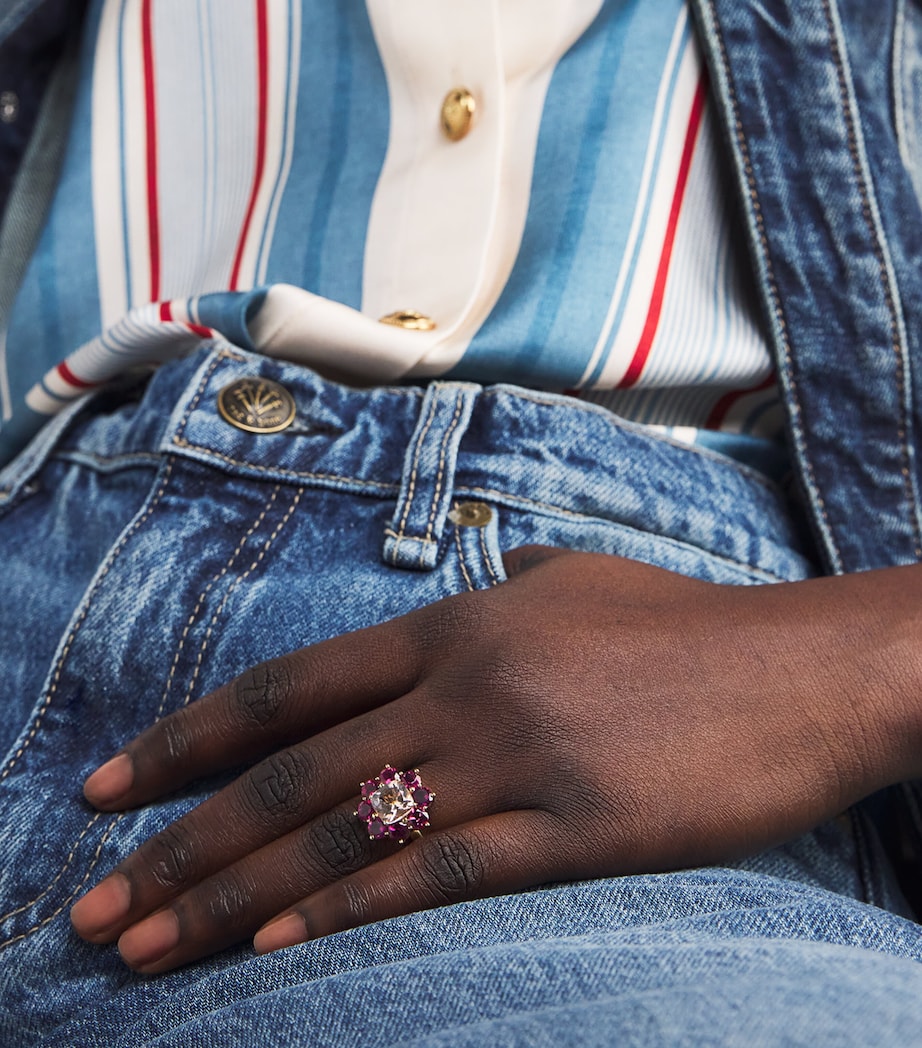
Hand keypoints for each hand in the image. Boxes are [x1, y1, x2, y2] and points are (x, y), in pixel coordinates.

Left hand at [70, 549, 921, 972]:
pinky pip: (433, 875)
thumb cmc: (691, 628)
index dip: (189, 738)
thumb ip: (506, 587)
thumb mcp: (579, 582)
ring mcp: (514, 754)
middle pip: (290, 769)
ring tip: (144, 947)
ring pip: (339, 831)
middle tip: (90, 902)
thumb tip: (479, 580)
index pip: (290, 685)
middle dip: (177, 838)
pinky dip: (342, 914)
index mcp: (457, 623)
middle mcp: (465, 684)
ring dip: (230, 896)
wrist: (807, 670)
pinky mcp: (573, 828)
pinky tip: (272, 950)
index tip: (108, 788)